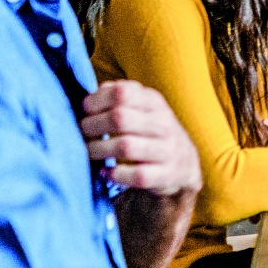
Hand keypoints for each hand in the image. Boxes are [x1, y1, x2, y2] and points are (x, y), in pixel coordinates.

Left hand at [80, 80, 202, 198]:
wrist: (183, 165)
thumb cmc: (150, 132)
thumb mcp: (141, 108)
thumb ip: (118, 97)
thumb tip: (90, 97)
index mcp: (154, 102)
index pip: (122, 93)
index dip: (96, 101)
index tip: (86, 111)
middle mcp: (163, 124)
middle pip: (120, 118)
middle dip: (93, 126)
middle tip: (83, 132)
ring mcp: (167, 150)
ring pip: (125, 147)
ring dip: (99, 150)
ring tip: (89, 151)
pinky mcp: (166, 175)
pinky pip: (136, 175)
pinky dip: (115, 175)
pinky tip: (106, 172)